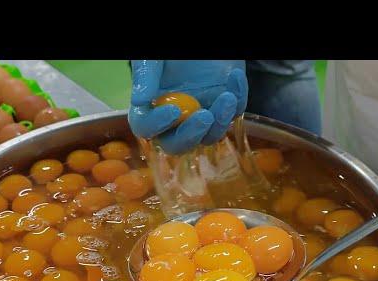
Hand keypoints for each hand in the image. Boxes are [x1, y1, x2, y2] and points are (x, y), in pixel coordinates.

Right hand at [128, 60, 247, 154]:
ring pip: (210, 136)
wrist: (202, 38)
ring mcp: (201, 116)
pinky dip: (238, 98)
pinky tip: (234, 77)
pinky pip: (234, 113)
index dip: (157, 125)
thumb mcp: (153, 59)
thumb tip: (139, 101)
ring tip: (227, 96)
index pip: (146, 128)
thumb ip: (145, 77)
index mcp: (151, 108)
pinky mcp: (224, 108)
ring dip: (220, 121)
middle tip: (204, 117)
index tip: (173, 111)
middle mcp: (174, 120)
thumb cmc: (172, 52)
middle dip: (191, 136)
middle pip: (177, 145)